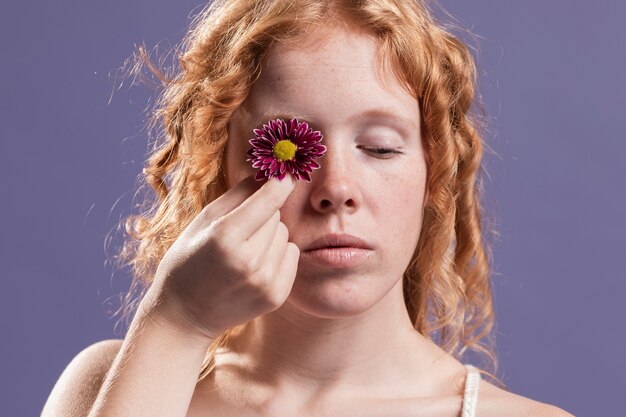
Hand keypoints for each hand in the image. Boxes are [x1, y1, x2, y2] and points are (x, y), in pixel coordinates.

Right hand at [141, 174, 298, 340]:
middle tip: (239, 232)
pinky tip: (255, 267)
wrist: (185, 316)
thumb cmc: (189, 260)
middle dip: (262, 216)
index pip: (268, 200)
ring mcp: (265, 282)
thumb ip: (237, 194)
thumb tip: (269, 173)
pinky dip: (278, 255)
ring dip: (270, 237)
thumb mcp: (202, 221)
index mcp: (224, 238)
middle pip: (277, 216)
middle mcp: (248, 261)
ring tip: (244, 252)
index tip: (287, 172)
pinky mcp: (276, 296)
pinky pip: (293, 255)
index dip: (280, 182)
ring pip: (286, 235)